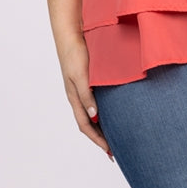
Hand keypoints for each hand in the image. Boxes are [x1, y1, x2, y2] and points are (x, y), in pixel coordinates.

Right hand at [56, 34, 111, 155]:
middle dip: (101, 139)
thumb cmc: (74, 54)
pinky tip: (113, 112)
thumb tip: (94, 116)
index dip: (98, 140)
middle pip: (89, 124)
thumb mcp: (80, 75)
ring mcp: (82, 89)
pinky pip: (96, 102)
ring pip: (93, 114)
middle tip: (115, 151)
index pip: (86, 126)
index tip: (110, 152)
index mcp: (74, 98)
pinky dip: (104, 112)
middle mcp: (78, 97)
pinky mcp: (88, 81)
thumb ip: (86, 95)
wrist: (70, 34)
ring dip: (103, 127)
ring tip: (115, 136)